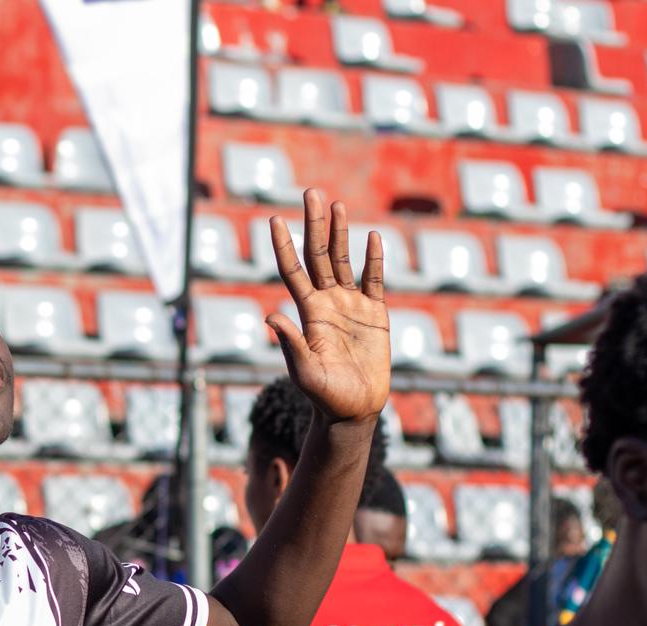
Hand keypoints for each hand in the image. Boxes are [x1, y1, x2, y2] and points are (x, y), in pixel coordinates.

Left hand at [266, 191, 390, 424]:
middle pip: (318, 255)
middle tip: (311, 193)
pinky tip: (372, 237)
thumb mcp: (304, 371)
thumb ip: (291, 343)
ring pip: (344, 261)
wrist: (354, 410)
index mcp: (308, 313)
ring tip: (337, 205)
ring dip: (340, 233)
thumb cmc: (325, 395)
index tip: (273, 219)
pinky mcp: (376, 315)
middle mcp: (327, 303)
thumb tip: (271, 315)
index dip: (283, 245)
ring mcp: (351, 306)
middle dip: (314, 224)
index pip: (293, 271)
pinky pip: (374, 280)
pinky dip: (374, 259)